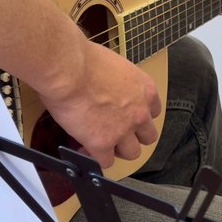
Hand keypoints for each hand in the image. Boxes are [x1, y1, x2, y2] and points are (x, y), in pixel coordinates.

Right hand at [38, 39, 161, 168]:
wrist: (68, 69)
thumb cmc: (83, 59)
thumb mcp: (113, 67)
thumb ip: (118, 84)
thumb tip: (107, 89)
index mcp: (145, 90)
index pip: (153, 112)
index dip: (138, 116)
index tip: (125, 116)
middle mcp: (140, 112)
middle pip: (147, 136)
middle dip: (132, 136)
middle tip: (115, 133)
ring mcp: (123, 130)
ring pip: (131, 153)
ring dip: (117, 150)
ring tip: (100, 144)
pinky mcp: (103, 143)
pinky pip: (106, 162)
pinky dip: (95, 157)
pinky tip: (83, 148)